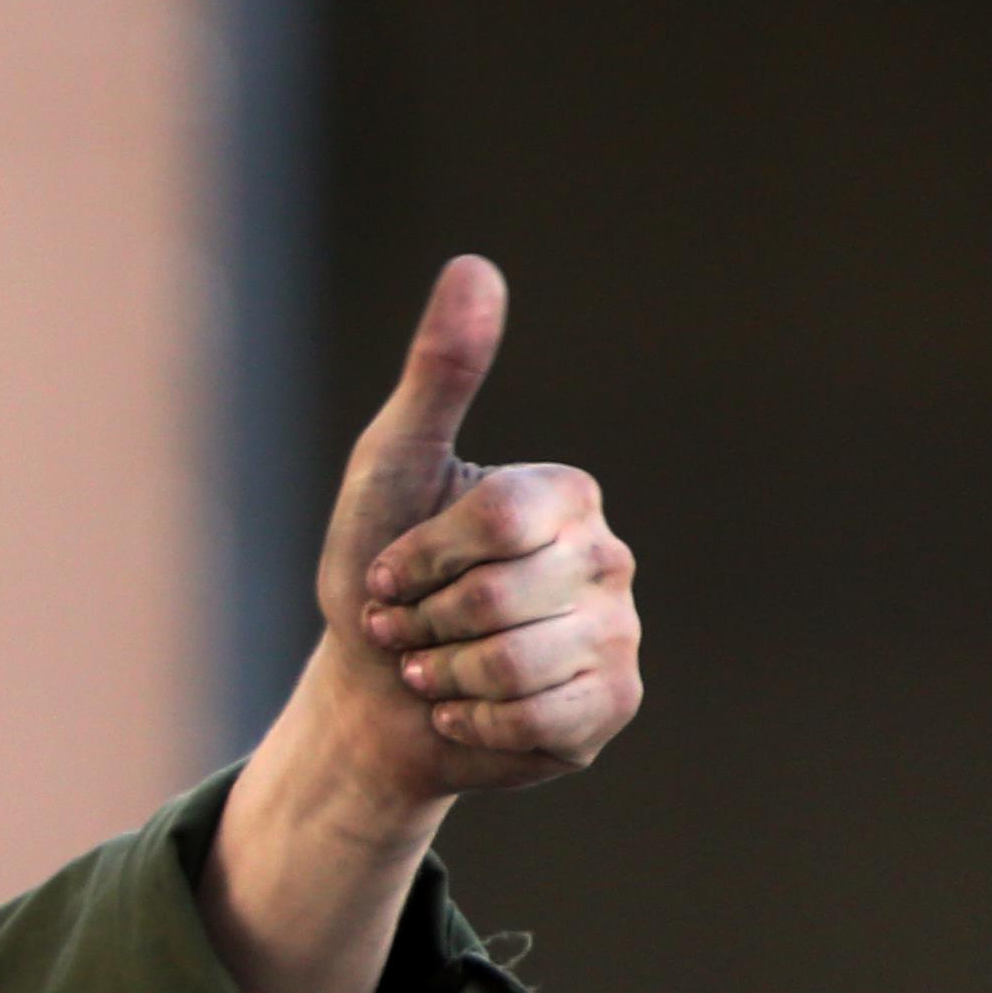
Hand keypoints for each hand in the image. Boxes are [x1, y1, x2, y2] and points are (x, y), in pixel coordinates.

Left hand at [304, 256, 642, 811]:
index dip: (420, 558)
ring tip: (433, 671)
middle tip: (408, 631)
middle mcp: (608, 558)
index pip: (497, 521)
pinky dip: (476, 726)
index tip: (389, 574)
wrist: (372, 695)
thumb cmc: (379, 573)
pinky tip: (467, 713)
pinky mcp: (612, 705)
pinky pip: (541, 720)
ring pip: (516, 664)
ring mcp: (619, 633)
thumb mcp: (391, 467)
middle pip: (497, 598)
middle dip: (421, 625)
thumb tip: (474, 266)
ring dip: (442, 679)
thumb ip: (438, 374)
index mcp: (566, 495)